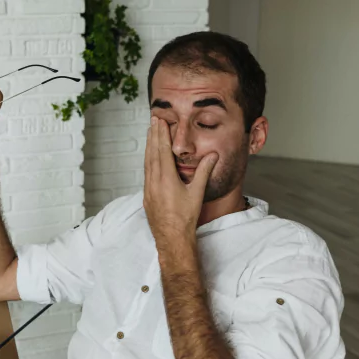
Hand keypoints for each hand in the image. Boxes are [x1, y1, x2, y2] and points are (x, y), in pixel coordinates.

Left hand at [143, 116, 217, 246]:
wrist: (171, 238)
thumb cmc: (185, 218)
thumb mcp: (197, 193)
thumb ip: (204, 172)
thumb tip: (212, 155)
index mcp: (166, 179)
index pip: (162, 151)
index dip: (161, 134)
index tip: (159, 121)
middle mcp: (154, 182)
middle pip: (152, 153)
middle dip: (153, 136)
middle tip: (153, 121)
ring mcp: (148, 189)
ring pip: (147, 163)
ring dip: (149, 147)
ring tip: (150, 134)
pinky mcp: (147, 195)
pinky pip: (146, 173)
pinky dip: (148, 160)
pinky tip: (149, 157)